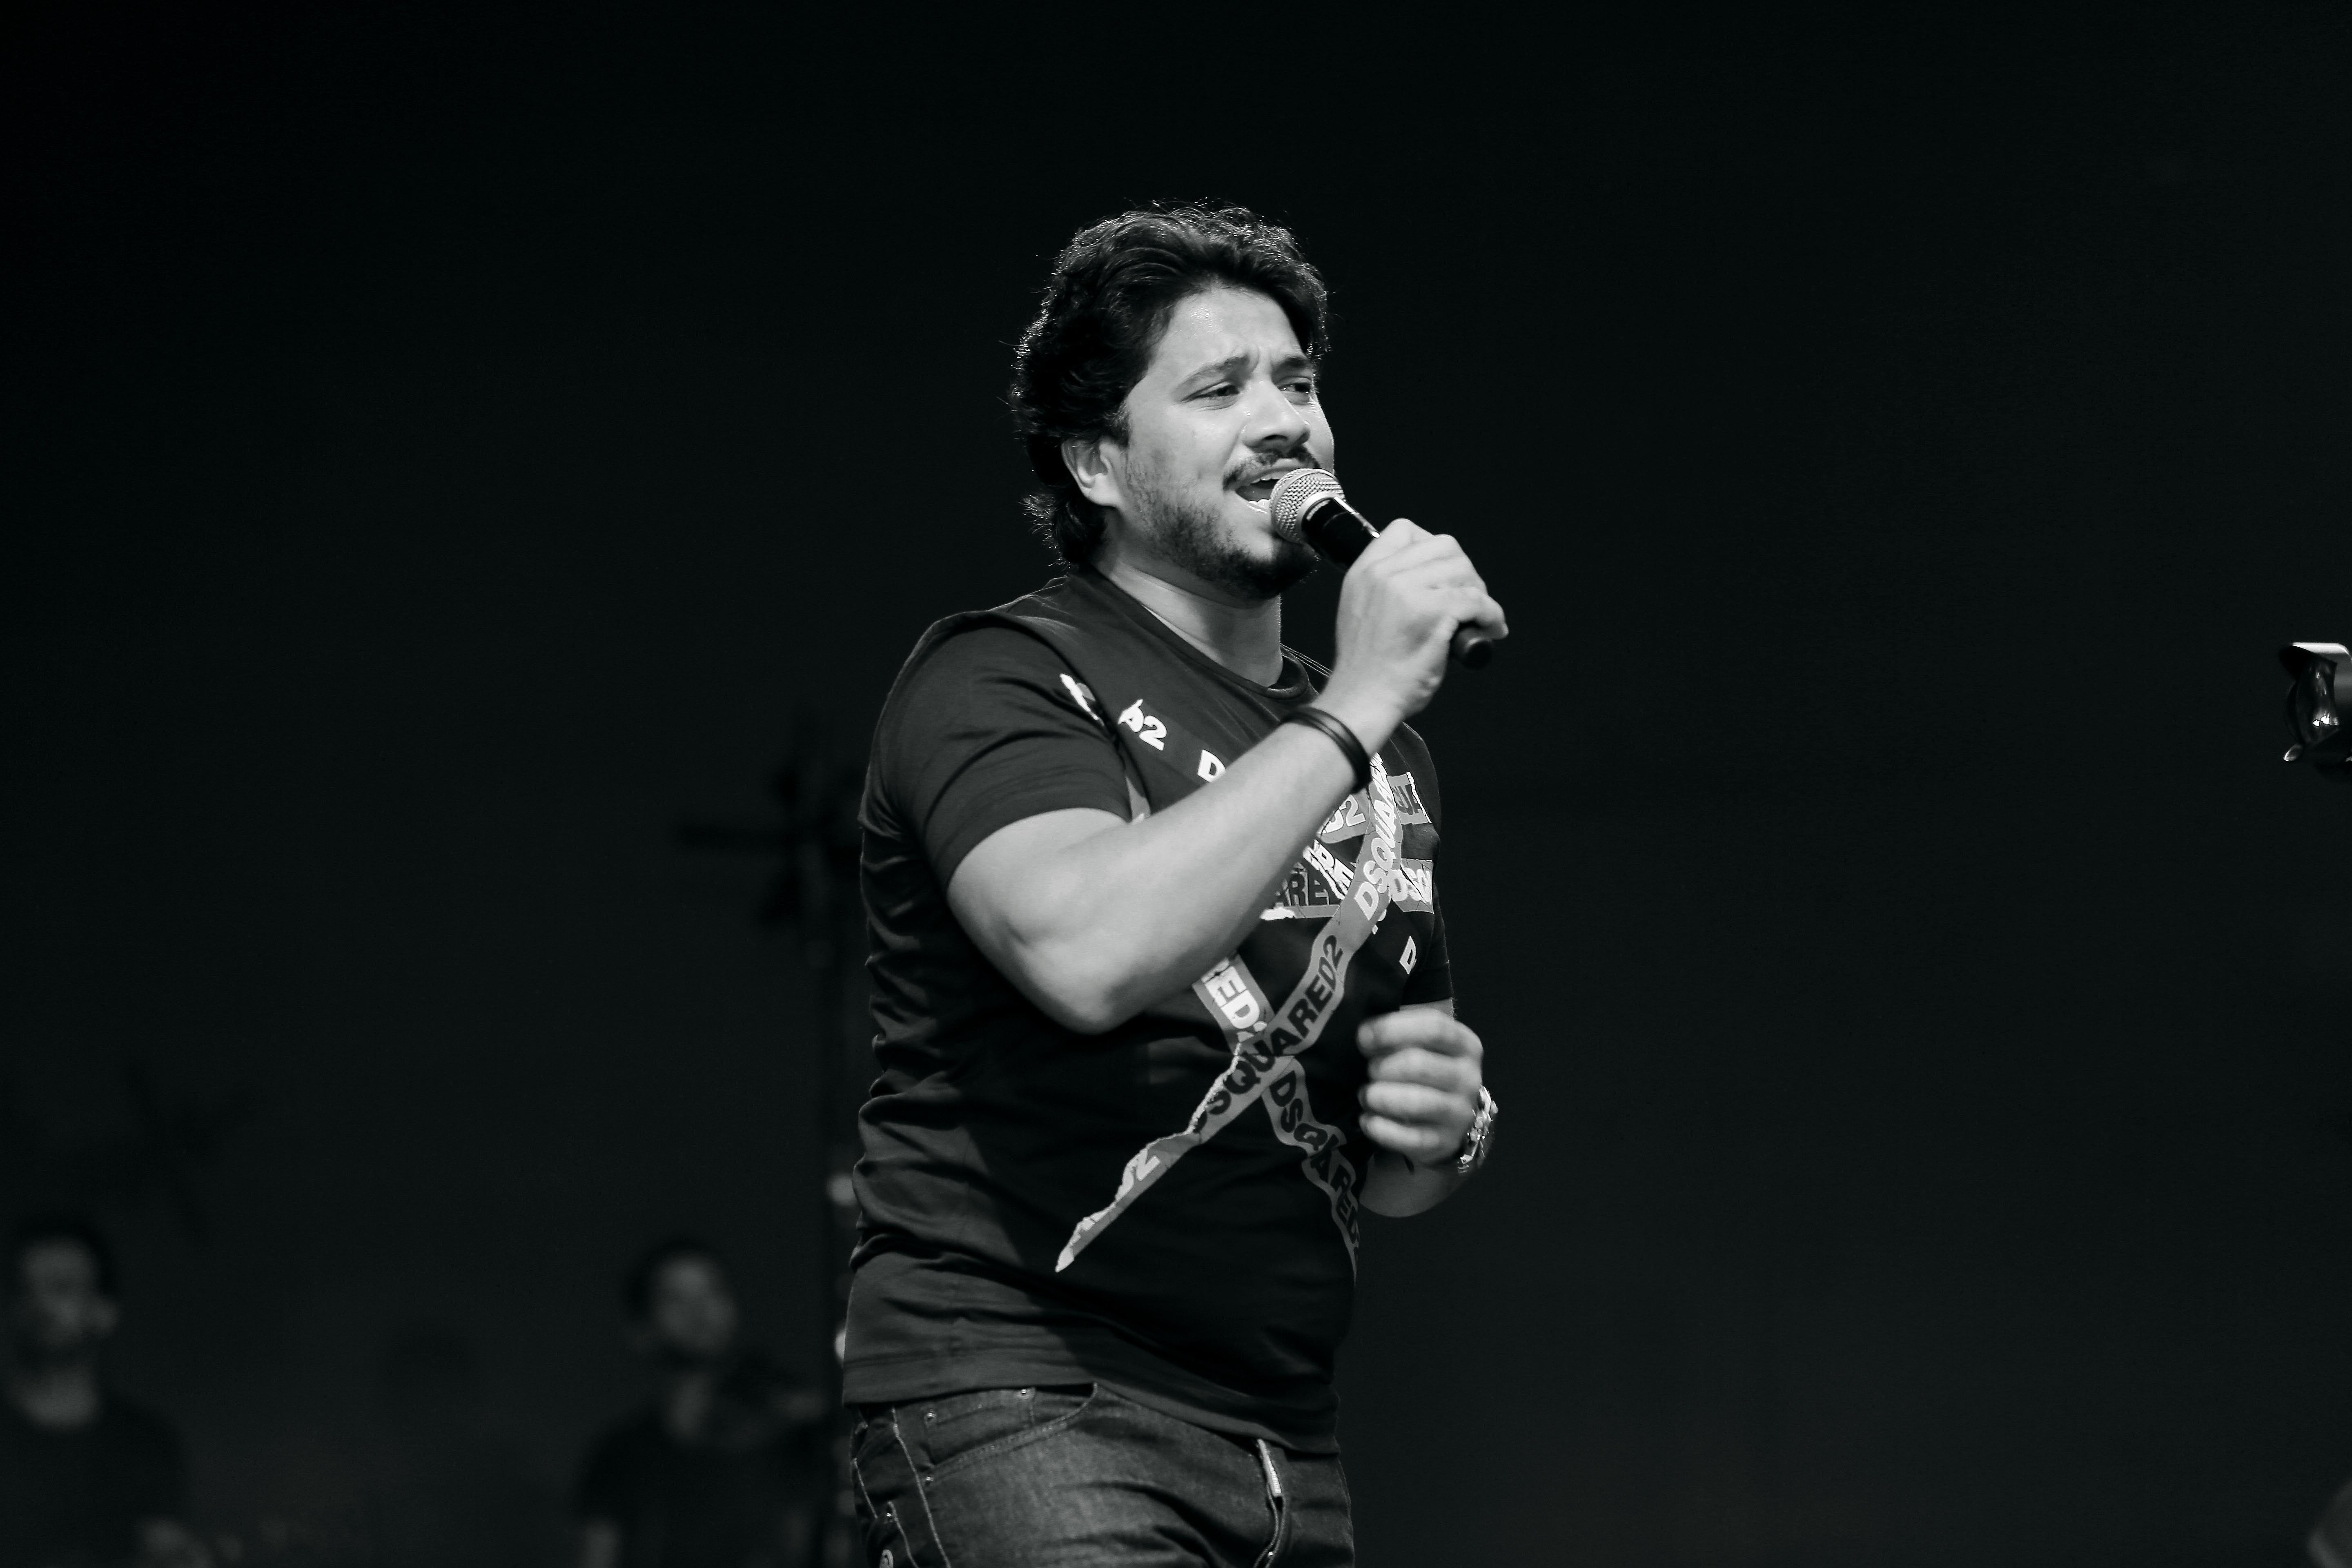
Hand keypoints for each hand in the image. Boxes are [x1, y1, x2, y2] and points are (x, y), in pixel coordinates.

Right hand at [1317, 521, 1507, 752]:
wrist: (1362, 699)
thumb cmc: (1367, 668)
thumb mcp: (1362, 610)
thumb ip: (1386, 587)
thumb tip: (1429, 579)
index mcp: (1365, 571)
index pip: (1405, 530)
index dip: (1432, 547)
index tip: (1442, 574)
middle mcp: (1384, 574)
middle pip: (1444, 546)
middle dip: (1463, 571)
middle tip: (1468, 599)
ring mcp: (1407, 590)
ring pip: (1463, 570)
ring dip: (1480, 593)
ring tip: (1480, 617)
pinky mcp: (1431, 612)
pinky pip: (1476, 600)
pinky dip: (1491, 615)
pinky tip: (1490, 629)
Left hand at [1356, 1007, 1483, 1164]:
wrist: (1447, 1114)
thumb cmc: (1425, 1067)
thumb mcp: (1421, 1041)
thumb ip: (1400, 1031)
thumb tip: (1365, 1035)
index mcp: (1465, 1044)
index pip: (1433, 1028)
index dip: (1391, 1029)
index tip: (1363, 1037)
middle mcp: (1468, 1078)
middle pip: (1418, 1064)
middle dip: (1381, 1066)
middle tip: (1369, 1070)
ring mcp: (1460, 1113)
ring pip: (1414, 1102)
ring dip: (1379, 1097)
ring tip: (1366, 1094)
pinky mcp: (1444, 1142)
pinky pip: (1409, 1138)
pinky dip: (1381, 1128)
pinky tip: (1367, 1119)